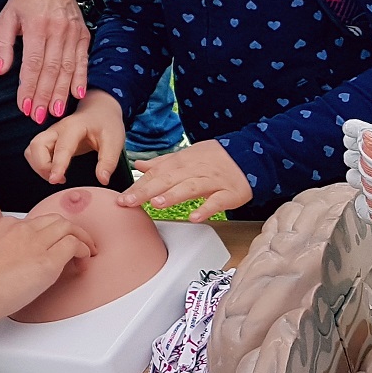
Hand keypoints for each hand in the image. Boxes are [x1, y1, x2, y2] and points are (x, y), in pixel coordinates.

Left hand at [0, 0, 89, 123]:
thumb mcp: (6, 17)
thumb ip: (2, 45)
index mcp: (36, 25)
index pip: (32, 63)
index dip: (28, 87)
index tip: (24, 106)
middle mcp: (57, 30)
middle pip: (51, 70)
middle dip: (44, 96)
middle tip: (39, 116)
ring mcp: (72, 33)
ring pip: (67, 68)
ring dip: (61, 93)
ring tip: (56, 112)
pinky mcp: (83, 35)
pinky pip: (82, 60)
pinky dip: (81, 78)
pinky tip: (77, 94)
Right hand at [0, 211, 95, 325]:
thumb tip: (5, 263)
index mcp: (5, 226)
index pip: (35, 223)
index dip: (49, 233)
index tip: (52, 244)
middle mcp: (22, 229)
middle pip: (55, 219)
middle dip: (71, 229)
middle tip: (79, 243)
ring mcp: (36, 243)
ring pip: (68, 226)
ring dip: (81, 237)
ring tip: (87, 251)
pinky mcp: (47, 262)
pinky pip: (73, 246)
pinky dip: (83, 250)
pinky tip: (83, 261)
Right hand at [25, 90, 125, 186]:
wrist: (99, 110)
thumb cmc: (106, 124)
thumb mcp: (114, 141)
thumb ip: (108, 161)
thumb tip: (102, 180)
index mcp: (74, 127)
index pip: (62, 147)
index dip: (57, 165)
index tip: (55, 180)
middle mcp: (57, 129)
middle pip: (36, 145)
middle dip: (42, 166)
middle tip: (59, 179)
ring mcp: (50, 133)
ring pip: (32, 149)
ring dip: (38, 166)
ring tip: (57, 176)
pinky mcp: (48, 139)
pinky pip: (33, 152)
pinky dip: (38, 164)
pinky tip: (54, 171)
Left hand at [119, 139, 252, 222]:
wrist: (249, 155)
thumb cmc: (214, 158)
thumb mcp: (186, 156)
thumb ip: (162, 163)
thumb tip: (138, 165)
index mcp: (182, 161)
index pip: (156, 174)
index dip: (138, 186)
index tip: (122, 198)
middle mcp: (195, 170)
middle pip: (168, 179)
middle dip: (147, 191)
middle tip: (129, 202)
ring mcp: (213, 181)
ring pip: (191, 187)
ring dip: (173, 195)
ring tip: (156, 204)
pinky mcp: (230, 193)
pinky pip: (218, 201)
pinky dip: (206, 208)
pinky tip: (194, 217)